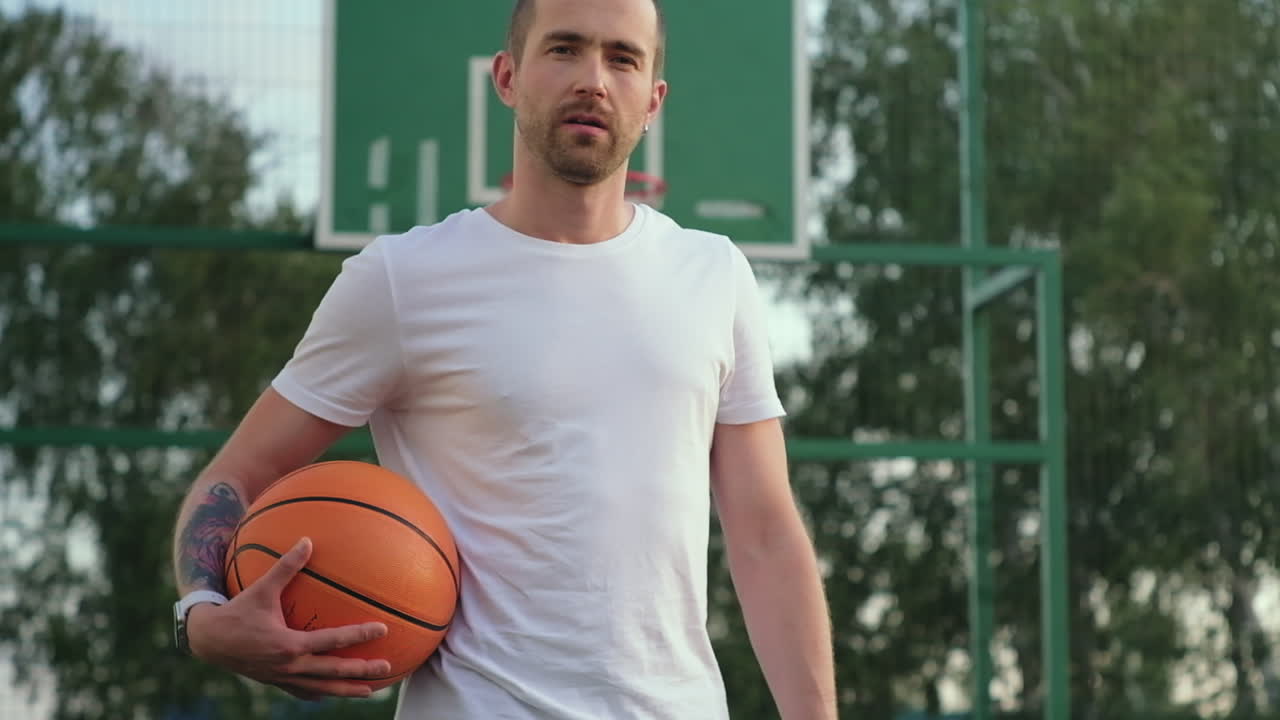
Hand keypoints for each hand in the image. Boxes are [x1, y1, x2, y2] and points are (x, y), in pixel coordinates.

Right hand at [187, 537, 390, 698]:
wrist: (209, 641)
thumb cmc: (237, 611)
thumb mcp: (261, 588)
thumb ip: (286, 566)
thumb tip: (307, 540)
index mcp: (289, 645)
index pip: (332, 641)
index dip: (359, 635)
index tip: (383, 629)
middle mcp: (290, 666)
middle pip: (333, 671)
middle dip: (361, 671)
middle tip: (387, 669)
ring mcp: (284, 678)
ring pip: (322, 687)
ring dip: (347, 689)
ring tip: (370, 691)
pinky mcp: (277, 682)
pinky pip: (304, 691)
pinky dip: (321, 693)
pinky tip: (334, 693)